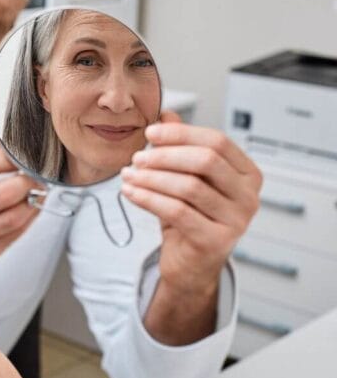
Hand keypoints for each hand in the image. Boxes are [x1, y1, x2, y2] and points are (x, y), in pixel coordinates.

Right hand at [0, 140, 39, 274]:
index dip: (6, 157)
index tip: (19, 153)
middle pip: (3, 195)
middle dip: (27, 179)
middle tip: (37, 172)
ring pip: (13, 218)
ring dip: (33, 201)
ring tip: (38, 189)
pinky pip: (12, 238)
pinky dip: (28, 220)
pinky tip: (29, 209)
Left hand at [121, 111, 260, 334]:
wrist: (190, 264)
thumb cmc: (189, 216)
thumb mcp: (184, 177)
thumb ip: (180, 146)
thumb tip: (166, 114)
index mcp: (247, 174)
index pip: (217, 141)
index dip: (180, 134)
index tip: (149, 133)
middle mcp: (249, 196)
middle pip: (206, 161)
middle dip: (165, 155)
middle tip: (136, 158)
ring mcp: (237, 221)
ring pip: (189, 186)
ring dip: (151, 178)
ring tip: (127, 175)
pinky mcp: (216, 241)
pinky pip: (176, 211)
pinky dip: (148, 198)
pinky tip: (129, 192)